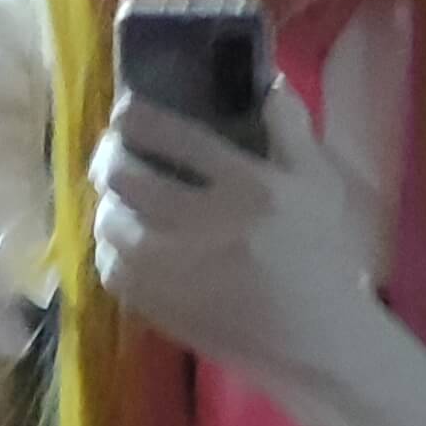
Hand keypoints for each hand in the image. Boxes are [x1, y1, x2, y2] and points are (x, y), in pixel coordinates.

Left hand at [89, 82, 371, 395]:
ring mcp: (179, 274)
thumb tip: (262, 83)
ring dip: (106, 203)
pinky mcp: (166, 310)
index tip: (127, 110)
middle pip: (127, 176)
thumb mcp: (318, 184)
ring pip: (112, 224)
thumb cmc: (319, 257)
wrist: (317, 342)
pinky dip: (109, 250)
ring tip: (118, 196)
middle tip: (115, 151)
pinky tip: (124, 240)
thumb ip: (291, 127)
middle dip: (109, 154)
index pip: (173, 134)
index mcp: (246, 187)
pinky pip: (114, 271)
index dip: (135, 114)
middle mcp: (206, 227)